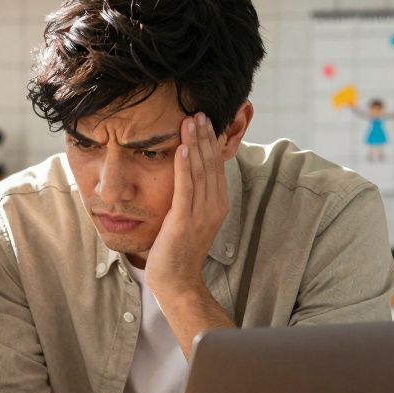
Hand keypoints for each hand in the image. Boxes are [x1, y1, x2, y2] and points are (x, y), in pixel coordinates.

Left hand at [144, 113, 228, 296]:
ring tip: (192, 120)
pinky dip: (185, 167)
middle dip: (205, 136)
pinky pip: (186, 189)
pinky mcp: (185, 221)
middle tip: (199, 110)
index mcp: (217, 204)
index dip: (211, 142)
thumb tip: (185, 176)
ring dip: (196, 144)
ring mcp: (201, 214)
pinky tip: (183, 148)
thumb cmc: (178, 251)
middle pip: (211, 164)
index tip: (204, 120)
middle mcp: (214, 206)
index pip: (216, 166)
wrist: (176, 282)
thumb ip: (191, 197)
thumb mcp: (189, 218)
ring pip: (200, 171)